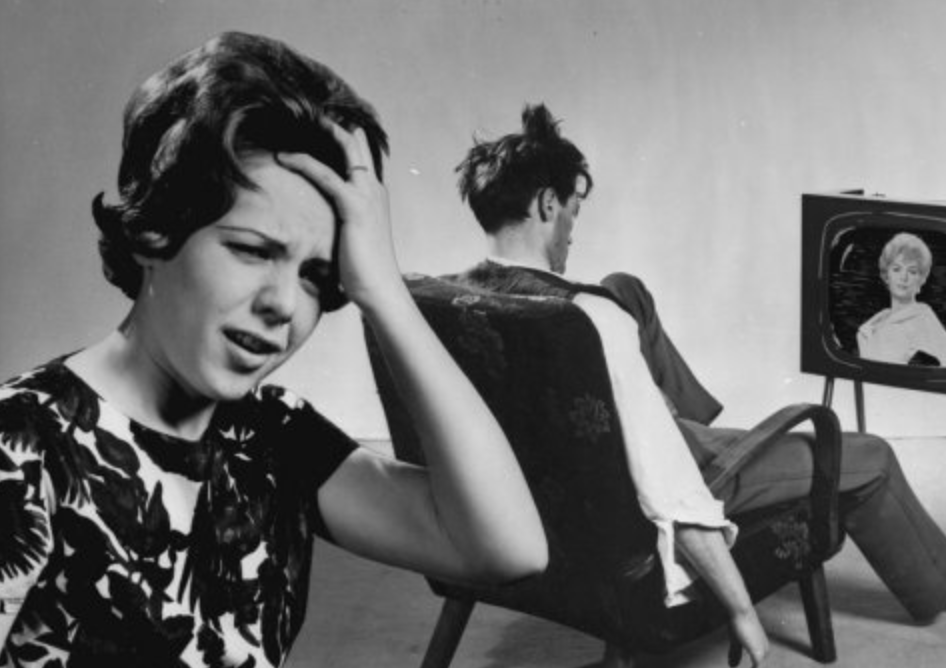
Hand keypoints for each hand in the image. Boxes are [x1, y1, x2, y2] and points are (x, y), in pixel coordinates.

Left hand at [276, 119, 402, 310]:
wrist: (381, 291)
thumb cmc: (365, 274)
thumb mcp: (353, 244)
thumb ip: (342, 227)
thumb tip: (322, 229)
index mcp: (376, 197)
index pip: (362, 157)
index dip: (344, 139)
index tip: (319, 127)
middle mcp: (375, 190)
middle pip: (357, 143)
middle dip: (334, 124)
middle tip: (308, 111)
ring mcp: (367, 196)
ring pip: (346, 148)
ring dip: (322, 131)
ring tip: (297, 120)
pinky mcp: (354, 207)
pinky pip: (325, 175)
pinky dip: (304, 162)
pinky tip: (284, 157)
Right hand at [728, 607, 768, 665]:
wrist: (742, 612)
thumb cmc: (739, 623)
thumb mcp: (736, 641)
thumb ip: (736, 654)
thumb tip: (732, 666)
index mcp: (764, 648)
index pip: (759, 666)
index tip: (737, 667)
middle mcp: (766, 652)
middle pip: (761, 666)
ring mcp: (763, 654)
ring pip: (759, 667)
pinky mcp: (758, 655)